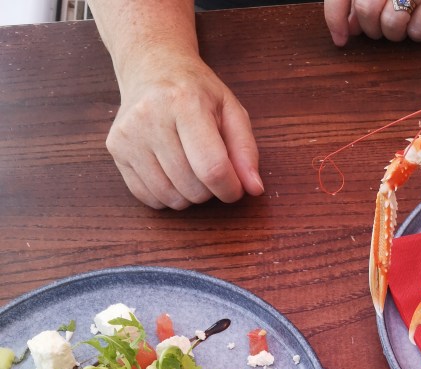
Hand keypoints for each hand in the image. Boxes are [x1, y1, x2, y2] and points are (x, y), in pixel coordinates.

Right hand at [106, 53, 263, 209]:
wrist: (152, 68)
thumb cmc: (196, 92)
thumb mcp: (231, 110)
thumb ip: (246, 150)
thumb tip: (254, 189)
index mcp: (184, 102)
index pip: (212, 168)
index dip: (230, 189)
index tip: (235, 188)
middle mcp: (150, 117)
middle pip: (192, 187)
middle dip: (209, 190)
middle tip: (208, 169)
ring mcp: (129, 134)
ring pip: (171, 198)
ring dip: (188, 195)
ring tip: (189, 168)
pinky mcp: (116, 149)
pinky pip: (148, 198)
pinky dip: (166, 195)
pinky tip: (169, 171)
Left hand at [325, 0, 420, 45]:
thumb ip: (363, 1)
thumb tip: (347, 28)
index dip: (335, 18)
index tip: (341, 40)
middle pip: (366, 11)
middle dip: (372, 29)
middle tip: (383, 27)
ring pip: (391, 23)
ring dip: (396, 33)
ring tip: (405, 21)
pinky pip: (419, 30)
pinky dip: (419, 32)